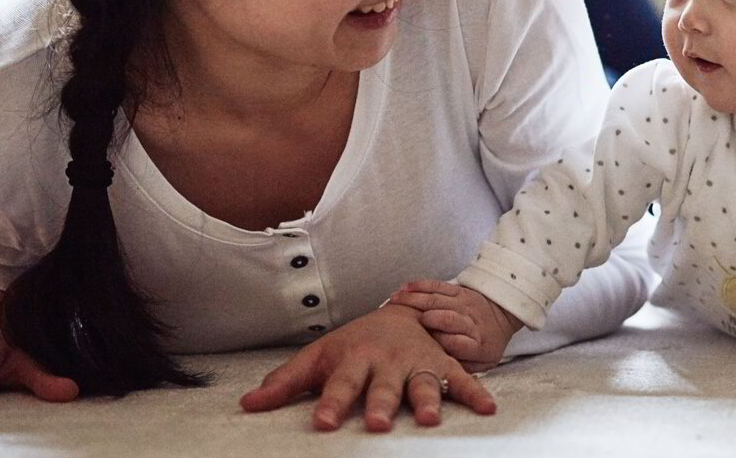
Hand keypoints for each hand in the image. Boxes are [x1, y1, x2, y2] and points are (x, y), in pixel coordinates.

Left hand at [239, 303, 494, 430]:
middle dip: (382, 404)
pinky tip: (487, 408)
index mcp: (355, 359)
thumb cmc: (353, 343)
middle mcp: (387, 363)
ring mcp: (417, 365)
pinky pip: (461, 380)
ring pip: (422, 385)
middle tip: (379, 423)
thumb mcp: (318, 356)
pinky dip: (475, 393)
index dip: (331, 404)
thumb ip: (286, 382)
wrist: (400, 311)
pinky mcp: (442, 366)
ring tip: (429, 419)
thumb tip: (248, 404)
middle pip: (384, 387)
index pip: (339, 385)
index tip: (324, 422)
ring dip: (426, 401)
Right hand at [386, 280, 523, 372]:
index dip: (443, 341)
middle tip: (416, 321)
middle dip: (432, 318)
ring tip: (396, 301)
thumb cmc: (485, 344)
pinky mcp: (458, 290)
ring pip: (439, 299)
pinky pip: (438, 285)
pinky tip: (404, 289)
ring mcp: (464, 303)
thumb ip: (464, 369)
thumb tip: (443, 377)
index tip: (427, 345)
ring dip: (416, 299)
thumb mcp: (483, 363)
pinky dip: (420, 285)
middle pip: (450, 318)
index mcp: (478, 345)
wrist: (500, 316)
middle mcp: (470, 321)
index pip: (460, 343)